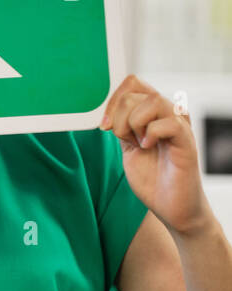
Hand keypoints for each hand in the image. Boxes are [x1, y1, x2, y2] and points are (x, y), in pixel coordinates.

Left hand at [100, 74, 212, 236]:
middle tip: (124, 138)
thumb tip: (106, 110)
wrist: (171, 207)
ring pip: (153, 100)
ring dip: (134, 122)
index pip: (133, 84)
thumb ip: (121, 126)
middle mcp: (168, 114)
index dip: (113, 99)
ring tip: (138, 143)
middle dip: (119, 115)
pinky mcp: (187, 142)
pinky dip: (150, 134)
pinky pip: (168, 122)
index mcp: (154, 113)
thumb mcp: (127, 147)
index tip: (104, 125)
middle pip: (137, 92)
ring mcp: (179, 126)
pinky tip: (147, 148)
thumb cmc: (152, 178)